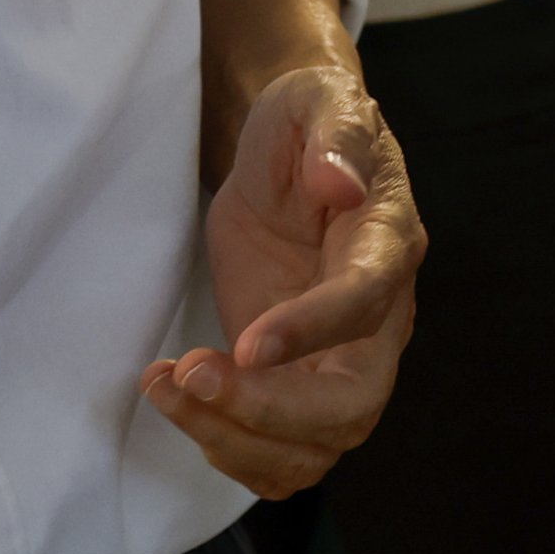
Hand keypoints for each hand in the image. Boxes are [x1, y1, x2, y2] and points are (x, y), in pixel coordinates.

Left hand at [139, 62, 423, 497]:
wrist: (291, 157)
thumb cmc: (308, 122)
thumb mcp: (316, 100)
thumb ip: (337, 133)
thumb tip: (341, 182)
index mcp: (388, 244)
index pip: (367, 303)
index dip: (313, 331)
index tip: (246, 346)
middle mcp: (379, 319)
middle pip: (352, 405)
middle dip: (269, 411)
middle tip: (190, 377)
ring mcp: (339, 360)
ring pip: (315, 448)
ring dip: (235, 439)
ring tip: (166, 386)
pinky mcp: (296, 383)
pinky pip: (280, 453)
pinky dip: (226, 446)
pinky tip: (176, 398)